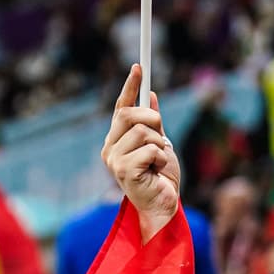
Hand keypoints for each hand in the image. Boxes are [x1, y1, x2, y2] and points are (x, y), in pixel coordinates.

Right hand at [101, 64, 180, 240]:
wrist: (163, 207)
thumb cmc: (160, 179)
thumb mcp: (159, 144)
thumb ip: (152, 123)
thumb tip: (151, 95)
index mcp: (116, 141)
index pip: (121, 107)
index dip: (130, 86)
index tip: (139, 66)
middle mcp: (110, 148)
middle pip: (129, 114)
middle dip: (152, 118)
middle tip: (161, 133)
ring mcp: (114, 160)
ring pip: (144, 131)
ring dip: (160, 144)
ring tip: (158, 162)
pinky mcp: (124, 171)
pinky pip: (150, 149)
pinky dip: (160, 157)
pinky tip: (156, 172)